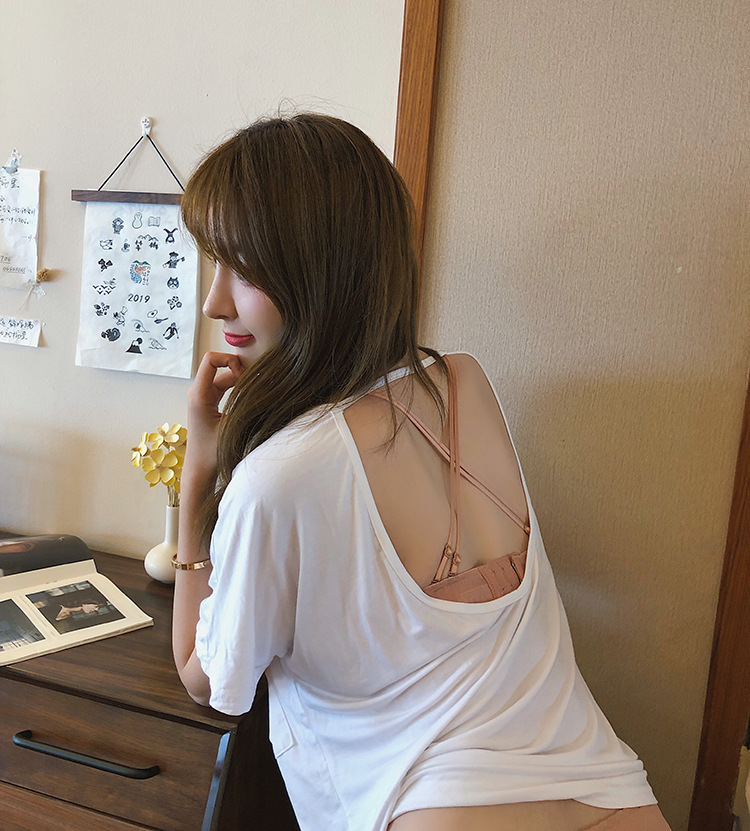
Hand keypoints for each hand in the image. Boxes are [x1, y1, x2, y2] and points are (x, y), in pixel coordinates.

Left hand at [185, 351, 244, 479]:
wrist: (200, 469)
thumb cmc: (212, 453)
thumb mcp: (233, 428)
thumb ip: (248, 406)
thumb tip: (267, 390)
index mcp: (199, 395)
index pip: (211, 359)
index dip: (230, 360)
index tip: (245, 375)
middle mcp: (198, 392)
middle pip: (221, 366)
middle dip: (240, 370)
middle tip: (256, 384)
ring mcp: (203, 397)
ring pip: (225, 377)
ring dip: (241, 380)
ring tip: (256, 391)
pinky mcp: (208, 403)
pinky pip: (225, 386)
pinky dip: (238, 387)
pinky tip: (249, 397)